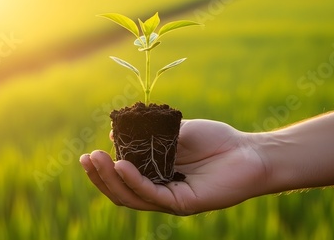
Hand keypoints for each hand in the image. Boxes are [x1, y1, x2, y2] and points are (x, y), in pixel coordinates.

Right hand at [79, 119, 267, 214]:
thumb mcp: (174, 131)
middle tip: (85, 159)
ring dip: (112, 179)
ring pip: (132, 196)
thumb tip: (113, 135)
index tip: (86, 154)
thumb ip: (145, 136)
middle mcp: (160, 190)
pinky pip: (153, 194)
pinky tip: (122, 165)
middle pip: (121, 191)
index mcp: (155, 175)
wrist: (249, 151)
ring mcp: (171, 198)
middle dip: (100, 177)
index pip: (122, 179)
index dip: (103, 170)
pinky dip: (135, 181)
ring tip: (96, 161)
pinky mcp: (184, 203)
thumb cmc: (215, 140)